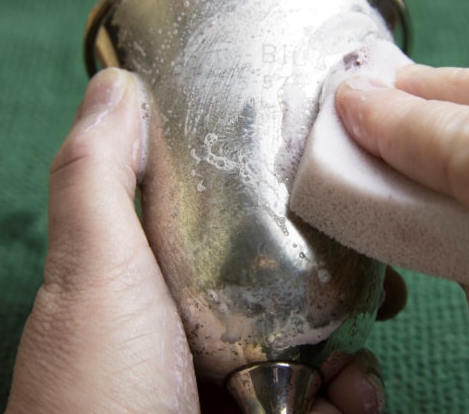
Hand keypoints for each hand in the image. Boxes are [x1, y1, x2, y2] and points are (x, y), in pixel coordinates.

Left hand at [6, 68, 402, 412]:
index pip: (239, 225)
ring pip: (324, 347)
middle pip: (294, 286)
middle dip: (344, 279)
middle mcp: (206, 333)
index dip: (288, 205)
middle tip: (377, 272)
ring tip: (358, 362)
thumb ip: (98, 178)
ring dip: (357, 350)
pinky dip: (356, 398)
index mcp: (168, 285)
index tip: (333, 187)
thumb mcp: (91, 272)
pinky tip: (352, 399)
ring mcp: (242, 388)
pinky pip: (334, 401)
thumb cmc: (96, 389)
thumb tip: (116, 85)